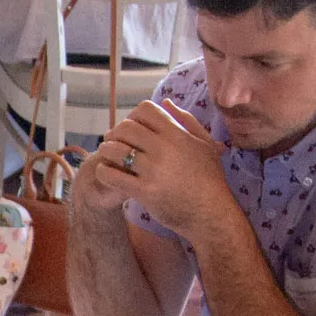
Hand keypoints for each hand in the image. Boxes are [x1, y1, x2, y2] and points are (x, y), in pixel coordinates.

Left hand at [84, 100, 237, 239]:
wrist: (211, 214)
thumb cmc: (209, 179)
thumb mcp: (205, 144)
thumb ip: (186, 120)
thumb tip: (165, 102)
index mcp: (177, 134)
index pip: (145, 110)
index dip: (134, 115)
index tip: (132, 127)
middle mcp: (164, 149)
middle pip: (127, 127)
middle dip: (116, 132)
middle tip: (113, 141)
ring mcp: (153, 170)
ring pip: (116, 150)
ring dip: (107, 150)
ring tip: (107, 154)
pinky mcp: (144, 191)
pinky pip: (113, 176)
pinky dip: (104, 172)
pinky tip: (106, 173)